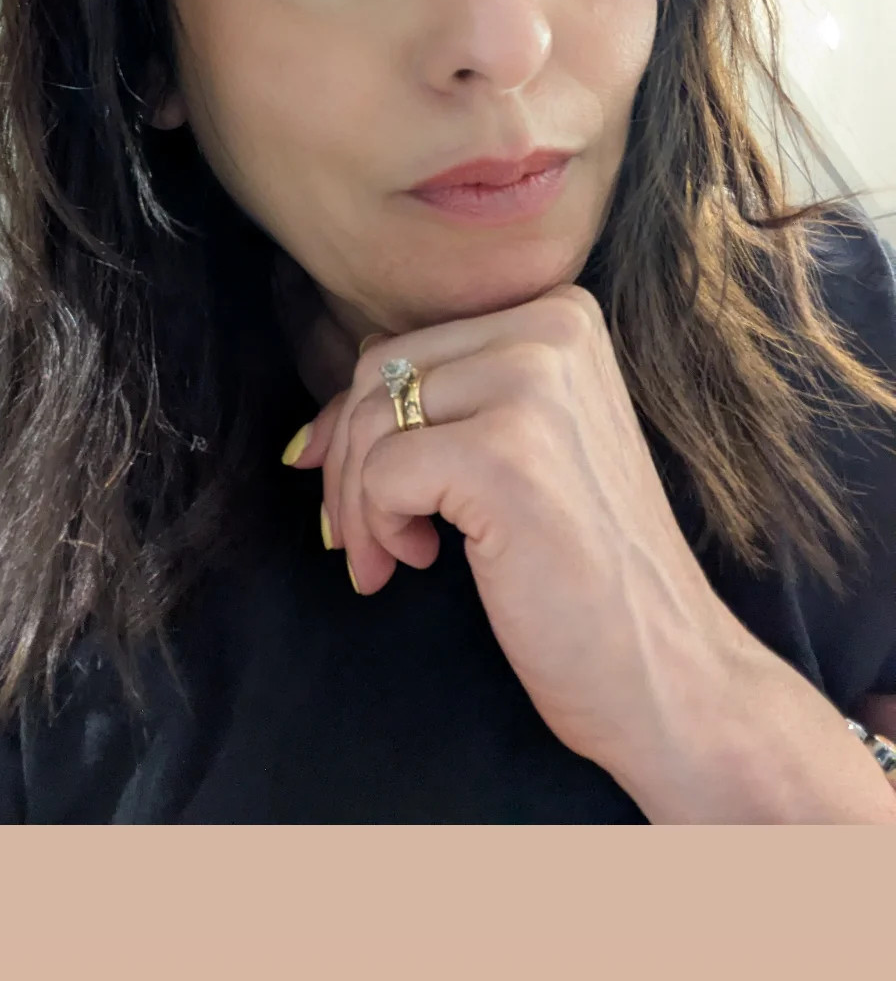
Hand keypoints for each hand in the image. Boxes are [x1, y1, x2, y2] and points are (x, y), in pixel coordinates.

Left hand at [287, 284, 749, 787]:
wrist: (667, 667)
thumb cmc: (584, 568)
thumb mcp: (520, 448)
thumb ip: (440, 409)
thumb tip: (312, 435)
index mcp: (561, 313)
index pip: (406, 345)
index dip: (360, 425)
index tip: (361, 494)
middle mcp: (553, 329)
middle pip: (378, 375)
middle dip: (348, 465)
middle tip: (366, 541)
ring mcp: (534, 386)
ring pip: (372, 421)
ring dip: (359, 505)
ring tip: (397, 557)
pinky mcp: (506, 454)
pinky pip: (382, 471)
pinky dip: (381, 527)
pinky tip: (427, 559)